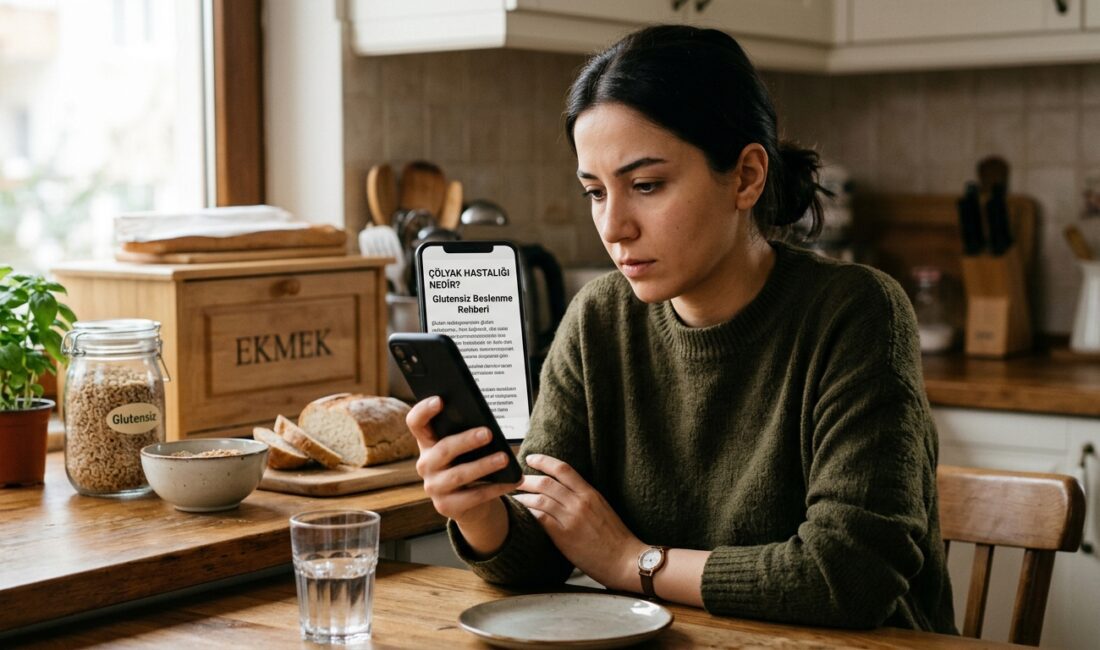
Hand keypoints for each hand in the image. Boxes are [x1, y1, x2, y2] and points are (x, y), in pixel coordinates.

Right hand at [406, 397, 517, 527]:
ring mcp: (434, 487)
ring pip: (459, 474)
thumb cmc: (469, 464)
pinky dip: (496, 487)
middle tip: (488, 433)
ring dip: (484, 465)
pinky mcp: (446, 506)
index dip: (424, 411)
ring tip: (504, 458)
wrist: (470, 504)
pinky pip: (474, 496)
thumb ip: (467, 433)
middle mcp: (425, 464)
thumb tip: (486, 424)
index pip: (416, 423)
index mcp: (427, 443)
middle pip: (443, 449)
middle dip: (466, 440)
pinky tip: (512, 480)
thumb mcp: (465, 449)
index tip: (440, 400)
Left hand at [513, 454, 646, 590]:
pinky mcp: (564, 536)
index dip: (544, 461)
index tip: (531, 458)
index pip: (563, 469)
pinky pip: (540, 518)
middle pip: (546, 483)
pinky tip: (521, 513)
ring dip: (523, 496)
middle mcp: (580, 502)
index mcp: (590, 493)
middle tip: (515, 479)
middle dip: (527, 479)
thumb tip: (564, 492)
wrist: (624, 559)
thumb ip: (584, 498)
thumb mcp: (602, 508)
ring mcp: (571, 519)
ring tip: (514, 496)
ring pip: (540, 499)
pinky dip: (528, 513)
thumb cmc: (615, 537)